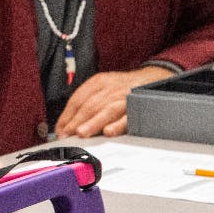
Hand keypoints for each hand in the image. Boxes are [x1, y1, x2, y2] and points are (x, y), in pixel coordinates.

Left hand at [54, 65, 174, 137]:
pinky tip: (109, 132)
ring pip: (106, 110)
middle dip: (77, 121)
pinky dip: (118, 125)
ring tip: (82, 133)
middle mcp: (111, 88)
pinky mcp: (138, 107)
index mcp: (99, 82)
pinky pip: (127, 117)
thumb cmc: (123, 87)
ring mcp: (125, 97)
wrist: (154, 77)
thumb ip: (87, 103)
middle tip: (67, 134)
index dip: (67, 116)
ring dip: (93, 123)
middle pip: (90, 105)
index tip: (60, 130)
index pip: (78, 99)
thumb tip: (67, 125)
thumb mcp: (104, 87)